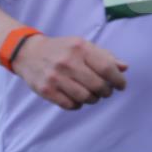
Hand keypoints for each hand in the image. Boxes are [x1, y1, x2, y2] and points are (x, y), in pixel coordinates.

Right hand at [12, 35, 126, 110]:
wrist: (28, 53)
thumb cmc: (60, 49)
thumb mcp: (82, 45)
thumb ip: (104, 56)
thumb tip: (124, 68)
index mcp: (80, 48)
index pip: (107, 68)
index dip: (118, 80)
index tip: (120, 86)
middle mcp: (68, 62)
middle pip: (98, 85)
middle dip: (106, 92)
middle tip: (105, 92)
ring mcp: (55, 77)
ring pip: (84, 97)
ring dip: (92, 99)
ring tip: (92, 96)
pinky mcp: (46, 90)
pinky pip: (69, 105)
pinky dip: (78, 105)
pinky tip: (78, 100)